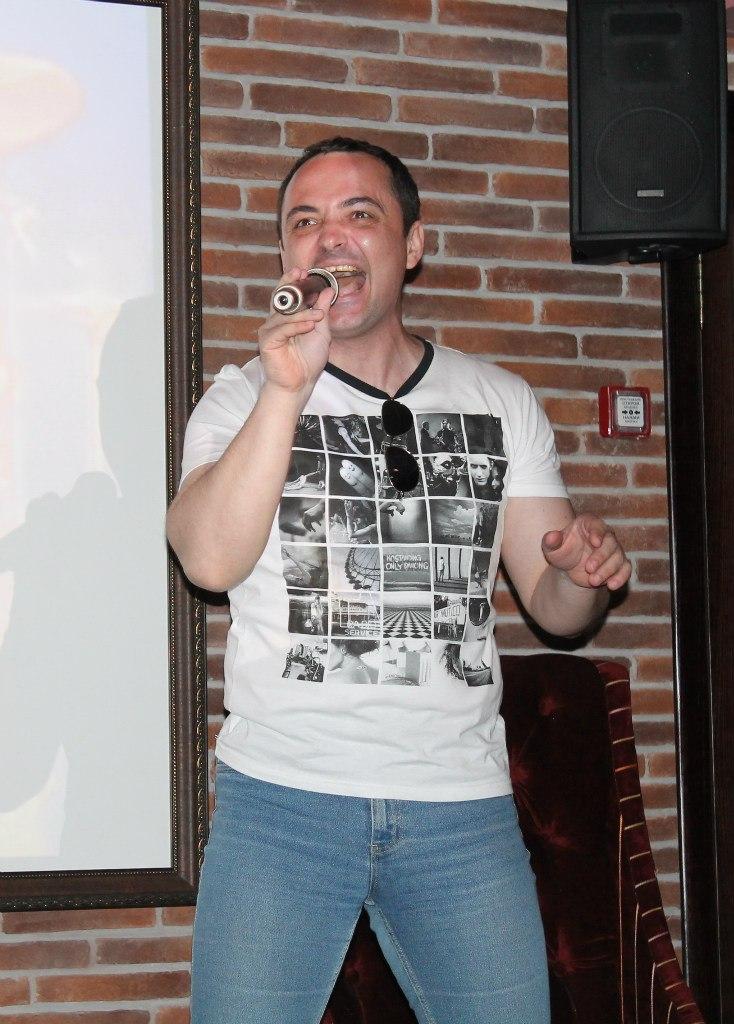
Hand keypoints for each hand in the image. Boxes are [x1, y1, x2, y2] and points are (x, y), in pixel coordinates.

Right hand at [258, 268, 333, 395]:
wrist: (301, 382)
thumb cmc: (309, 360)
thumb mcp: (321, 331)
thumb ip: (322, 311)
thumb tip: (328, 291)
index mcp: (287, 318)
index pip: (287, 295)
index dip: (292, 281)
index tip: (303, 271)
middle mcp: (276, 322)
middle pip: (279, 297)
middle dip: (288, 283)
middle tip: (299, 273)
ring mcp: (270, 331)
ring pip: (285, 315)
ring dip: (303, 313)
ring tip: (318, 316)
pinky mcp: (267, 341)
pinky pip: (282, 329)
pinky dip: (297, 326)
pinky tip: (309, 326)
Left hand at [541, 513, 630, 590]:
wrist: (571, 567)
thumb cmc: (562, 551)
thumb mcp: (552, 548)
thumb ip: (550, 541)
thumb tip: (551, 537)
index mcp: (588, 524)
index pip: (597, 525)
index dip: (597, 532)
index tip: (595, 542)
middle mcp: (605, 534)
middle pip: (610, 543)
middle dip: (601, 557)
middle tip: (588, 569)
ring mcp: (614, 550)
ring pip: (619, 557)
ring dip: (607, 570)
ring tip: (593, 581)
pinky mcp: (619, 564)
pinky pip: (626, 568)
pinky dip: (621, 577)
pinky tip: (612, 586)